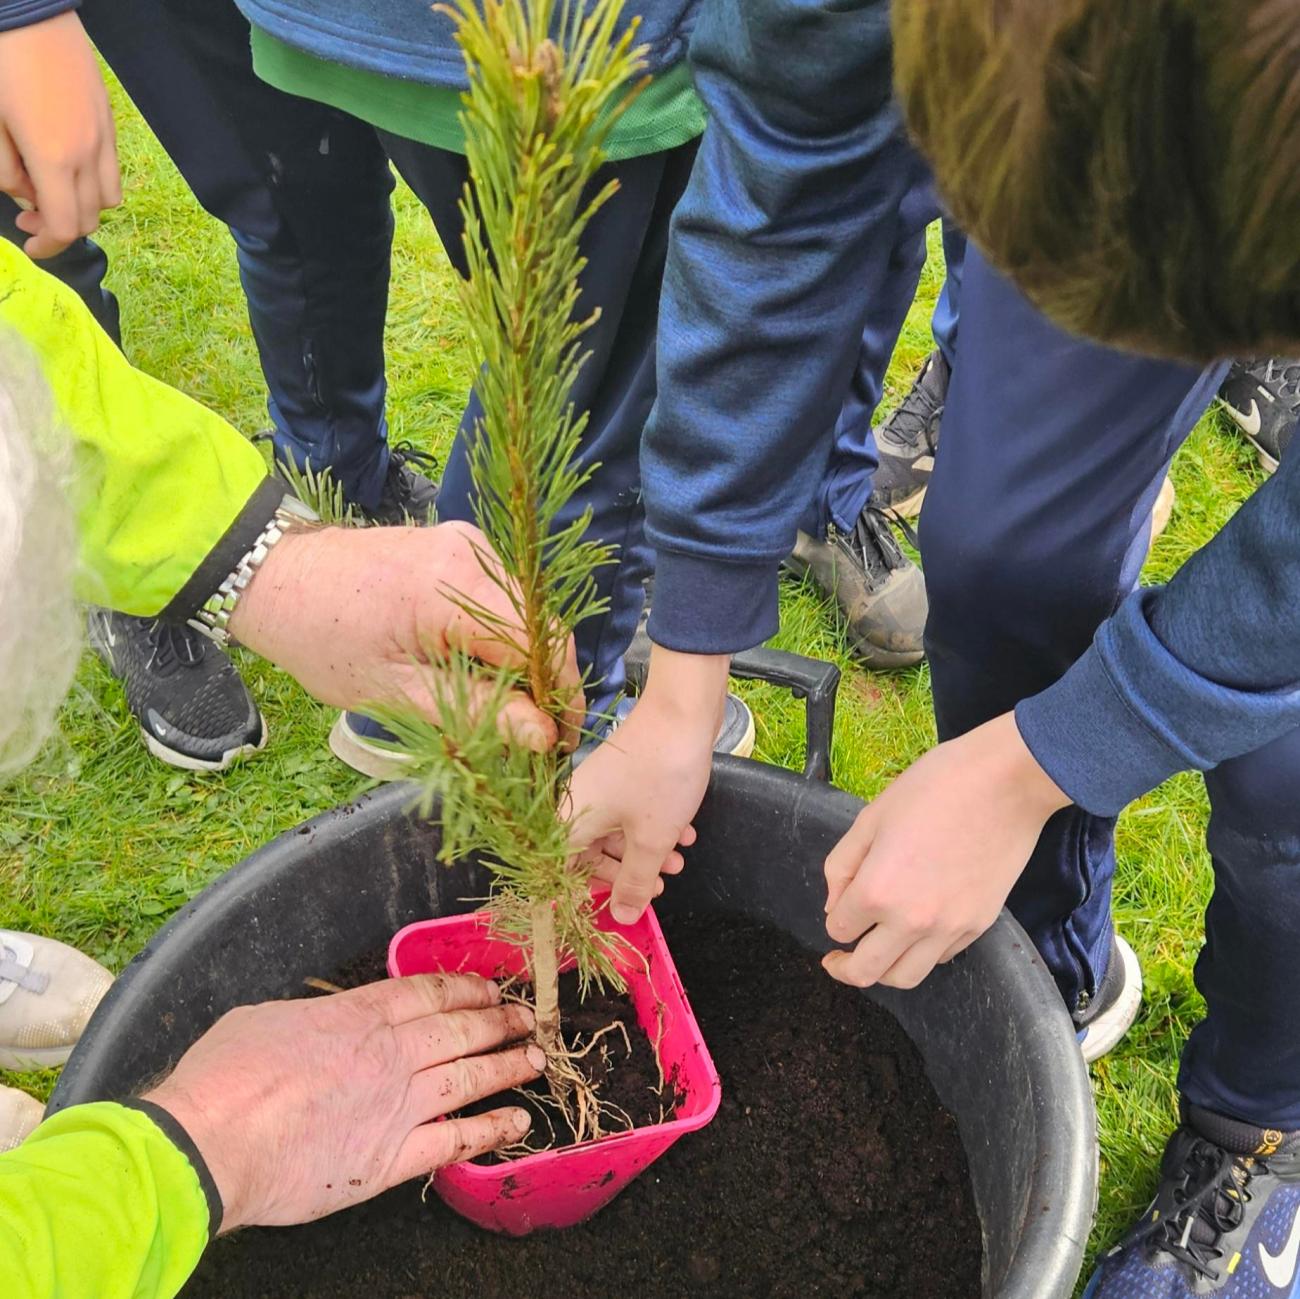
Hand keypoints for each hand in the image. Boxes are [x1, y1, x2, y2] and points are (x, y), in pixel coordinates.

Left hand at [0, 13, 120, 257]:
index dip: (49, 245)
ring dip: (83, 206)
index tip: (31, 247)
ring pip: (108, 199)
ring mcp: (104, 138)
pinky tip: (68, 162)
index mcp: (53, 158)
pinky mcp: (108, 121)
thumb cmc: (0, 63)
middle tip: (31, 215)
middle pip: (89, 218)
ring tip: (55, 190)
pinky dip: (93, 181)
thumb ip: (3, 169)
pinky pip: (112, 169)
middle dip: (61, 227)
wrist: (30, 12)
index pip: (64, 225)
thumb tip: (23, 193)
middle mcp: (87, 154)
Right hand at [145, 973, 544, 1230]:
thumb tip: (319, 1021)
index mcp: (356, 1016)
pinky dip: (491, 1130)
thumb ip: (308, 1017)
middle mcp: (388, 1054)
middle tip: (526, 1016)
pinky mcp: (389, 1159)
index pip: (427, 993)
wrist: (208, 1143)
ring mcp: (395, 1105)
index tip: (488, 988)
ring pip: (469, 1077)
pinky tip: (517, 1122)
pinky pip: (454, 1141)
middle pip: (459, 1028)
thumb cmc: (223, 1079)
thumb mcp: (263, 1019)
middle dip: (498, 1020)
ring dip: (508, 1065)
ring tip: (536, 1058)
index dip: (464, 988)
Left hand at [227, 520, 584, 750]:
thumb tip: (542, 736)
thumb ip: (474, 712)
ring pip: (526, 612)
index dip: (559, 697)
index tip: (559, 742)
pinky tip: (481, 666)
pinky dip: (504, 635)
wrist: (276, 577)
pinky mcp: (461, 543)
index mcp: (453, 589)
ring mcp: (469, 542)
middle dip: (547, 682)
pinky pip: (504, 596)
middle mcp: (473, 553)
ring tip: (506, 707)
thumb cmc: (321, 639)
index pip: (539, 644)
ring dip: (525, 660)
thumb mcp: (394, 691)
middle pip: (541, 625)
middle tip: (536, 735)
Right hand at [566, 645, 726, 922]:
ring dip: (647, 851)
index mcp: (568, 820)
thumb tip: (620, 919)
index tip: (615, 906)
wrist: (682, 712)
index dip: (585, 893)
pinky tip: (684, 832)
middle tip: (660, 886)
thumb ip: (634, 882)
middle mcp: (577, 803)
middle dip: (628, 873)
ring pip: (615, 833)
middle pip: (589, 854)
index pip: (561, 871)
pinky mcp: (623, 774)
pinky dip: (654, 826)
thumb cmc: (660, 777)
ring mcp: (601, 786)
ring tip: (680, 860)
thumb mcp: (650, 840)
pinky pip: (630, 812)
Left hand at [822, 711, 1069, 989]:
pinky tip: (916, 933)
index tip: (839, 908)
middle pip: (867, 971)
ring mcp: (950, 929)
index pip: (839, 929)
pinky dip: (921, 954)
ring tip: (876, 953)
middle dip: (846, 968)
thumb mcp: (872, 817)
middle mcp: (912, 922)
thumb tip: (835, 904)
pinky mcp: (980, 926)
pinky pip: (941, 958)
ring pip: (906, 977)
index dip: (834, 919)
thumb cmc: (935, 787)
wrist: (1006, 782)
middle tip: (838, 959)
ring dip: (884, 971)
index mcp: (878, 891)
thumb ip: (842, 865)